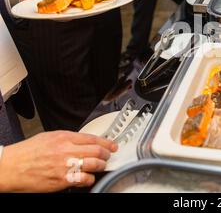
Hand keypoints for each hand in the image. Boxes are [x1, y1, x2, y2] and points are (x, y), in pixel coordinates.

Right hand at [0, 131, 117, 192]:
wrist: (11, 167)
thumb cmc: (27, 153)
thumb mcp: (49, 137)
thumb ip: (67, 138)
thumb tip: (83, 141)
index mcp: (64, 137)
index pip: (93, 138)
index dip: (106, 142)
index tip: (112, 145)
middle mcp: (66, 150)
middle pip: (97, 151)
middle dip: (106, 154)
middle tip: (108, 156)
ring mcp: (65, 166)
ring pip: (94, 165)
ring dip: (101, 166)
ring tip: (100, 166)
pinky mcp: (62, 180)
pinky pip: (84, 179)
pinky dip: (90, 179)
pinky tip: (88, 178)